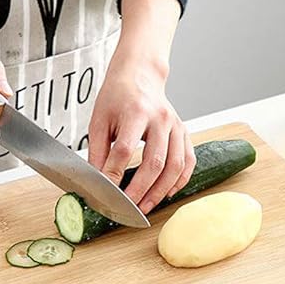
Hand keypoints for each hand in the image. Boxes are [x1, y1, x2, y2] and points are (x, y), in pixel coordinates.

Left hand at [88, 50, 195, 213]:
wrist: (140, 76)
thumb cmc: (117, 97)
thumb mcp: (99, 120)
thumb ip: (97, 151)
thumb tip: (95, 182)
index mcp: (135, 112)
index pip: (125, 149)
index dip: (114, 174)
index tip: (106, 192)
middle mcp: (161, 118)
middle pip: (154, 162)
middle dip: (140, 190)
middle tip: (128, 208)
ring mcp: (176, 125)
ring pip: (175, 165)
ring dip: (160, 191)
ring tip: (146, 207)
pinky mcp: (184, 132)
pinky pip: (188, 161)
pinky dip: (179, 181)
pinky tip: (167, 193)